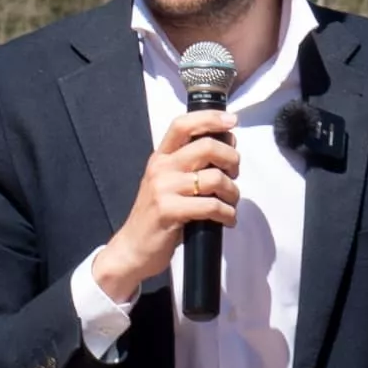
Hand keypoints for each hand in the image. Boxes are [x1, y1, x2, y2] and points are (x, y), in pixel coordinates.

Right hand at [86, 104, 242, 299]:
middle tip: (234, 174)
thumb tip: (225, 150)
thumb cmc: (156, 216)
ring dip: (232, 192)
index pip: (182, 124)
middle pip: (207, 147)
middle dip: (232, 159)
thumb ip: (188, 166)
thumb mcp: (166, 184)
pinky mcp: (169, 211)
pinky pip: (211, 206)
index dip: (210, 118)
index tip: (232, 122)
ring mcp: (163, 189)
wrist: (132, 249)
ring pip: (214, 178)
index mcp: (160, 157)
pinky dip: (227, 214)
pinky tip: (227, 220)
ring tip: (231, 204)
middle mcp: (161, 168)